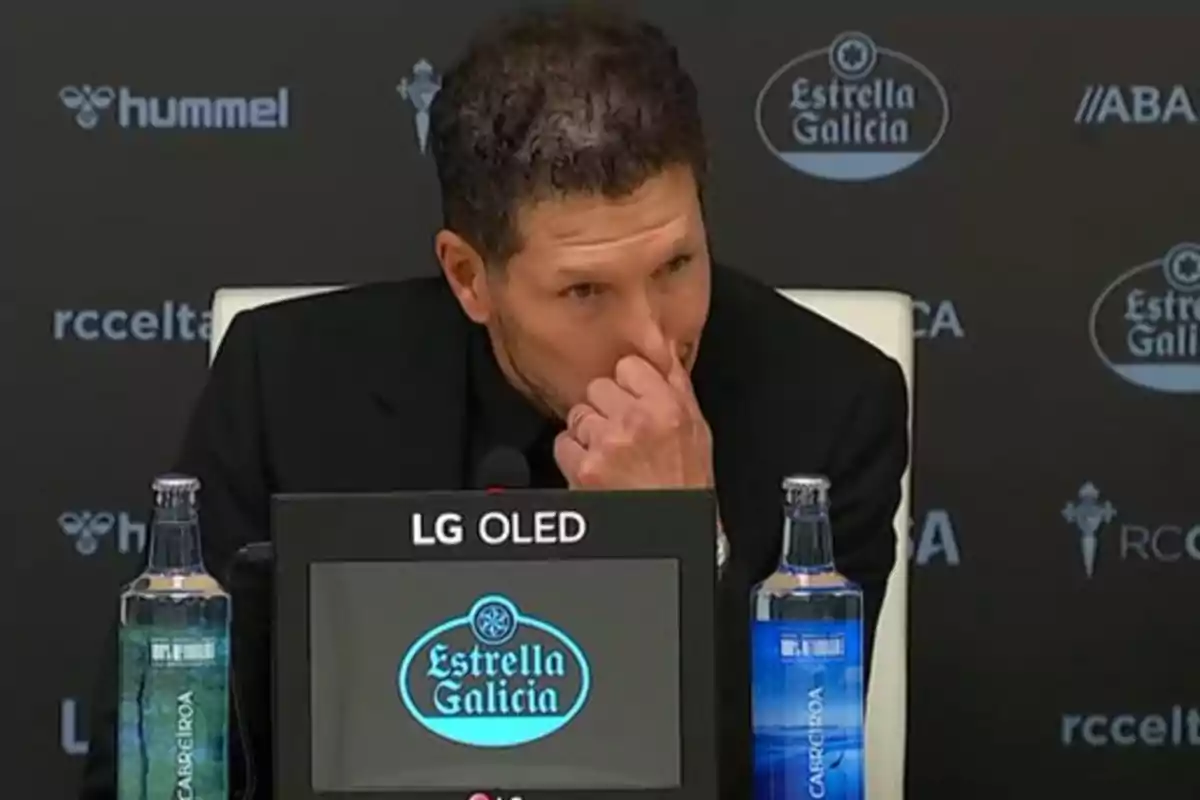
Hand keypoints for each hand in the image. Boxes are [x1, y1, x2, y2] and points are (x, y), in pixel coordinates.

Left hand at [554, 341, 713, 489]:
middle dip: (606, 407)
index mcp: (666, 407)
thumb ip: (677, 389)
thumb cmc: (686, 485)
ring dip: (589, 432)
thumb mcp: (696, 431)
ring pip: (579, 415)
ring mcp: (606, 444)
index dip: (628, 384)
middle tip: (622, 431)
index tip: (632, 399)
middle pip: (598, 388)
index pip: (628, 366)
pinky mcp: (584, 468)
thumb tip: (664, 355)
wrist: (672, 530)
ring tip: (611, 453)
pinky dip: (574, 455)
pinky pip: (564, 443)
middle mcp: (635, 421)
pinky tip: (596, 468)